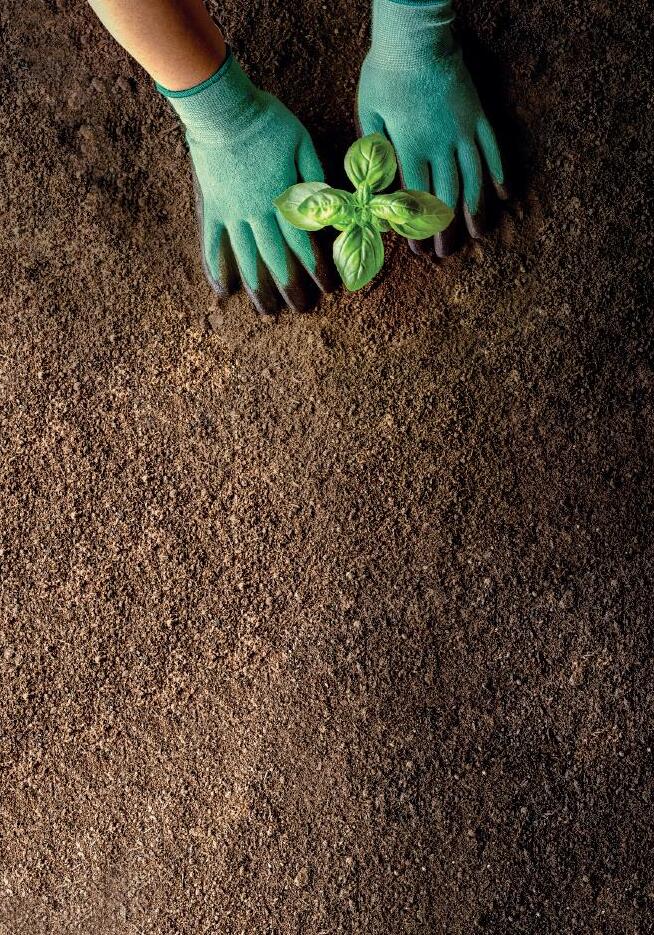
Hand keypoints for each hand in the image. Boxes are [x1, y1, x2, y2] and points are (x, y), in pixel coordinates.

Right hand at [160, 52, 337, 313]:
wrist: (221, 108)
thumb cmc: (267, 121)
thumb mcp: (302, 142)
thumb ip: (315, 178)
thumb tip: (328, 210)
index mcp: (283, 198)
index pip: (304, 243)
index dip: (317, 268)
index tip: (329, 289)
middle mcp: (257, 214)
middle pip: (277, 259)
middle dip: (292, 287)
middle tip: (302, 310)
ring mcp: (232, 214)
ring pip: (246, 259)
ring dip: (258, 288)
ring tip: (267, 313)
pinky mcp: (212, 208)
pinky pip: (212, 244)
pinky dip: (216, 268)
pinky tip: (222, 291)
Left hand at [357, 0, 506, 256]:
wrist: (417, 34)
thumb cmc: (384, 72)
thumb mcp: (368, 113)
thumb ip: (373, 151)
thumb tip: (374, 188)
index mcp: (410, 148)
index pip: (413, 200)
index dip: (416, 229)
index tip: (417, 250)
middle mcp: (440, 146)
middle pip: (445, 197)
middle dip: (444, 230)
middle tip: (444, 254)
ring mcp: (464, 131)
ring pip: (474, 179)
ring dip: (474, 211)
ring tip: (476, 235)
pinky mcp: (479, 116)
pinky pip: (494, 149)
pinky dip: (500, 173)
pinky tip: (504, 194)